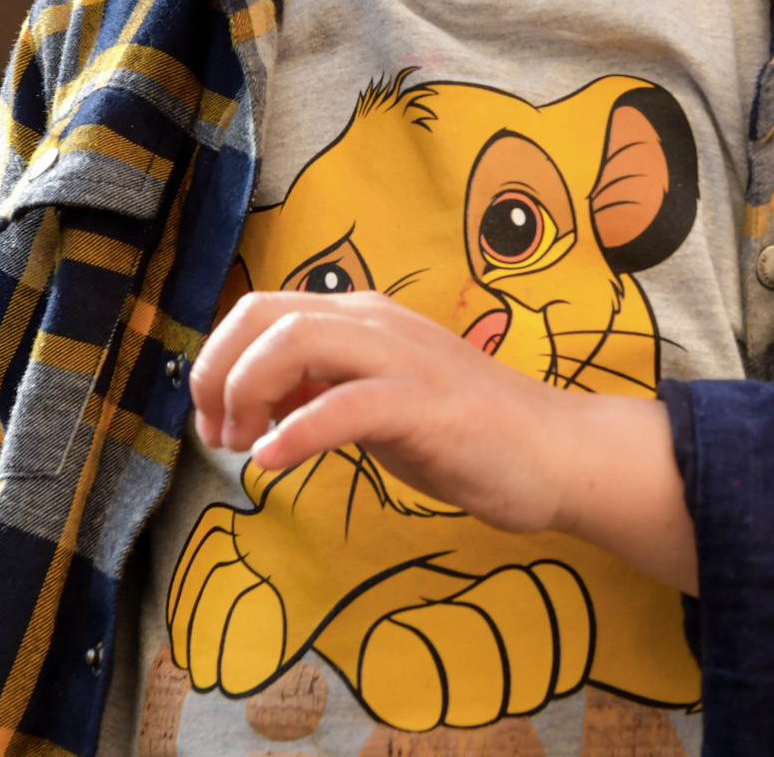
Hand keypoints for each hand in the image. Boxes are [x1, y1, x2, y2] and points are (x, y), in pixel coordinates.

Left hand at [190, 291, 696, 590]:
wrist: (559, 452)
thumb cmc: (467, 434)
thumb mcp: (376, 406)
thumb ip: (321, 393)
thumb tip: (253, 408)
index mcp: (362, 319)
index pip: (261, 310)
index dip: (217, 361)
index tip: (214, 423)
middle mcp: (376, 323)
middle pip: (264, 315)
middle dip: (217, 373)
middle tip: (217, 435)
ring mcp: (403, 359)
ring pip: (296, 340)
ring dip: (247, 393)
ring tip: (243, 446)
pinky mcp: (425, 405)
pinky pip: (345, 404)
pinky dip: (298, 432)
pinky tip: (274, 462)